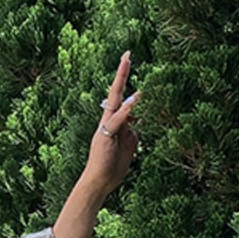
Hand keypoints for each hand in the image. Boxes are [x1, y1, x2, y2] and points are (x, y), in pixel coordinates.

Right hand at [85, 52, 142, 200]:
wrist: (99, 183)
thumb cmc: (112, 167)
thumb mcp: (128, 146)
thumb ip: (133, 132)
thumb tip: (140, 122)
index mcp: (113, 123)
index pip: (121, 98)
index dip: (125, 83)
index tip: (130, 64)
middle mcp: (107, 121)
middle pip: (115, 93)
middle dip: (121, 73)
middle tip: (128, 54)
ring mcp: (105, 128)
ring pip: (115, 102)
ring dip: (121, 82)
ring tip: (127, 62)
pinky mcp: (105, 137)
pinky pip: (117, 121)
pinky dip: (126, 110)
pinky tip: (135, 100)